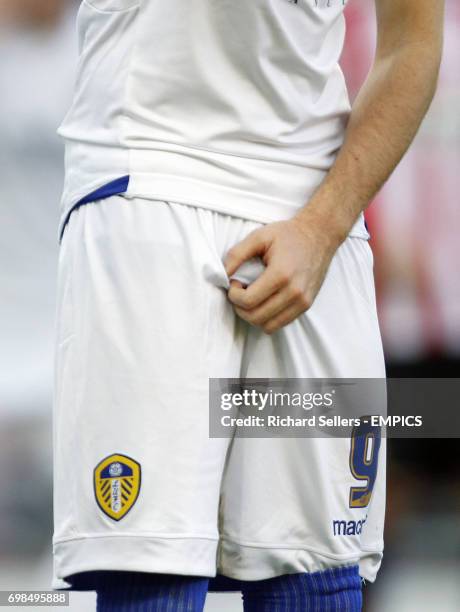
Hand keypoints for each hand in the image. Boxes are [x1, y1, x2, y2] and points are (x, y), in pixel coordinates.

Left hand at [224, 211, 342, 333]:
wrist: (319, 235)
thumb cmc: (288, 235)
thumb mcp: (259, 237)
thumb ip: (237, 255)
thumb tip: (222, 274)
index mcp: (281, 274)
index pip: (248, 301)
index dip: (234, 295)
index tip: (234, 283)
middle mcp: (294, 292)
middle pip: (256, 317)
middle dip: (240, 308)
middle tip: (239, 292)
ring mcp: (302, 301)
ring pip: (267, 326)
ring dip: (252, 316)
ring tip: (251, 298)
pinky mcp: (306, 306)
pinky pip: (280, 324)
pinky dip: (267, 318)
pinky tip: (264, 302)